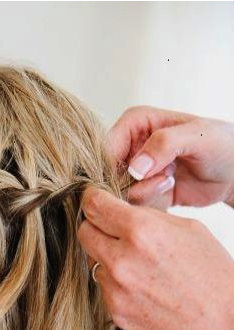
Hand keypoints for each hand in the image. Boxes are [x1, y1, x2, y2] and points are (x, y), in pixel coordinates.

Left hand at [78, 187, 233, 329]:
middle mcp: (122, 260)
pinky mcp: (115, 313)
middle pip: (85, 233)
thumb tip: (122, 211)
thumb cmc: (214, 279)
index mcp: (142, 232)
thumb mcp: (189, 230)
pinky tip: (143, 288)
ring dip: (108, 260)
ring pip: (94, 263)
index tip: (95, 202)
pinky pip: (105, 289)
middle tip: (113, 232)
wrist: (223, 328)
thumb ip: (149, 218)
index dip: (93, 200)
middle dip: (96, 228)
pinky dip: (117, 285)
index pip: (94, 206)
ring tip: (140, 267)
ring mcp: (115, 290)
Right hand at [106, 105, 233, 209]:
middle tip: (164, 179)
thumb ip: (165, 144)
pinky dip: (150, 204)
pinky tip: (170, 191)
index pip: (107, 147)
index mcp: (136, 123)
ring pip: (120, 193)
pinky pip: (133, 206)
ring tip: (170, 181)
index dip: (114, 166)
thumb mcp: (198, 136)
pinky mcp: (144, 192)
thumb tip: (134, 167)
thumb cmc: (223, 145)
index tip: (137, 177)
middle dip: (133, 184)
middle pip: (109, 174)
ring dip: (145, 194)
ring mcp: (136, 172)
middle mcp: (131, 147)